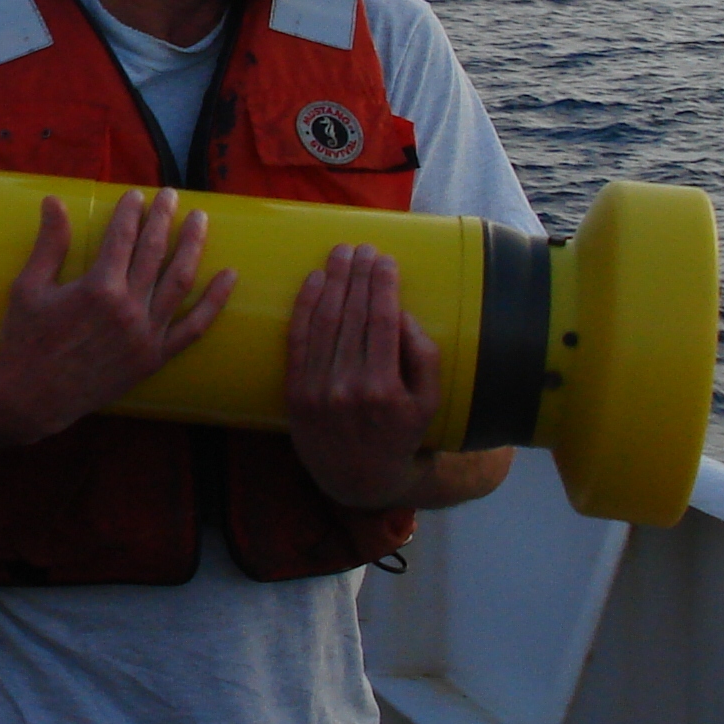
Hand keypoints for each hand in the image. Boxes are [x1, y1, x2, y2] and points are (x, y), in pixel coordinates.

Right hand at [0, 191, 236, 450]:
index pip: (123, 237)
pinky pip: (194, 327)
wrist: (34, 399)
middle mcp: (129, 308)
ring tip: (200, 221)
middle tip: (173, 195)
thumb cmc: (25, 342)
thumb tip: (53, 201)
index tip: (137, 195)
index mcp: (98, 287)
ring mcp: (147, 334)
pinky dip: (214, 301)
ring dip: (193, 246)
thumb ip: (49, 244)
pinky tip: (228, 277)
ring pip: (180, 281)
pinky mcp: (155, 357)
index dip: (131, 212)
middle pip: (155, 252)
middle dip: (164, 219)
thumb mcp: (29, 288)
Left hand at [282, 245, 443, 510]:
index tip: (385, 259)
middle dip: (357, 275)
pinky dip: (304, 306)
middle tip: (362, 247)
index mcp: (384, 389)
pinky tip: (313, 280)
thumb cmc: (401, 433)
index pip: (381, 321)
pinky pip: (298, 339)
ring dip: (331, 281)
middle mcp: (346, 387)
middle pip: (351, 315)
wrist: (358, 477)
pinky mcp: (294, 391)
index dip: (382, 285)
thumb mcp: (429, 402)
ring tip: (340, 253)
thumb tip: (403, 314)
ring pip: (323, 322)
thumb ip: (424, 356)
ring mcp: (316, 389)